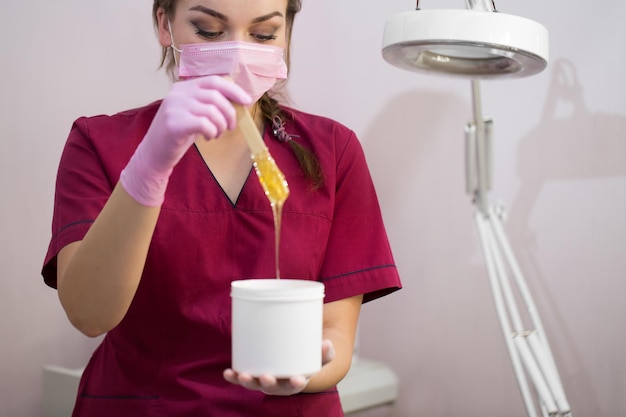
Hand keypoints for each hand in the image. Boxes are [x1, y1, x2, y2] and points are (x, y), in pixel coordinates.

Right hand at [120, 76, 251, 205]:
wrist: (155, 153)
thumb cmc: (179, 133)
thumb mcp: (193, 112)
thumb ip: (209, 103)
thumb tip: (238, 101)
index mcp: (184, 86)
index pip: (214, 80)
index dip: (233, 90)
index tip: (246, 101)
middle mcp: (178, 93)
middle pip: (216, 96)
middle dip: (229, 113)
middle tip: (230, 127)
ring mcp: (174, 107)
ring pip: (212, 111)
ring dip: (221, 125)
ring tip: (216, 134)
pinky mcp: (174, 123)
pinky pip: (204, 124)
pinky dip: (212, 132)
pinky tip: (208, 137)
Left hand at [223, 339, 335, 395]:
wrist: (295, 361)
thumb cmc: (307, 359)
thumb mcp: (319, 357)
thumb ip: (325, 353)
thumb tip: (327, 343)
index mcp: (296, 381)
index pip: (296, 386)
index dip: (296, 383)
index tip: (298, 379)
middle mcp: (279, 384)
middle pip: (272, 388)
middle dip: (268, 383)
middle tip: (266, 376)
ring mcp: (265, 380)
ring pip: (255, 384)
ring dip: (247, 381)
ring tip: (242, 375)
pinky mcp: (254, 374)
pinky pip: (242, 378)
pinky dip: (234, 377)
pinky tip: (228, 373)